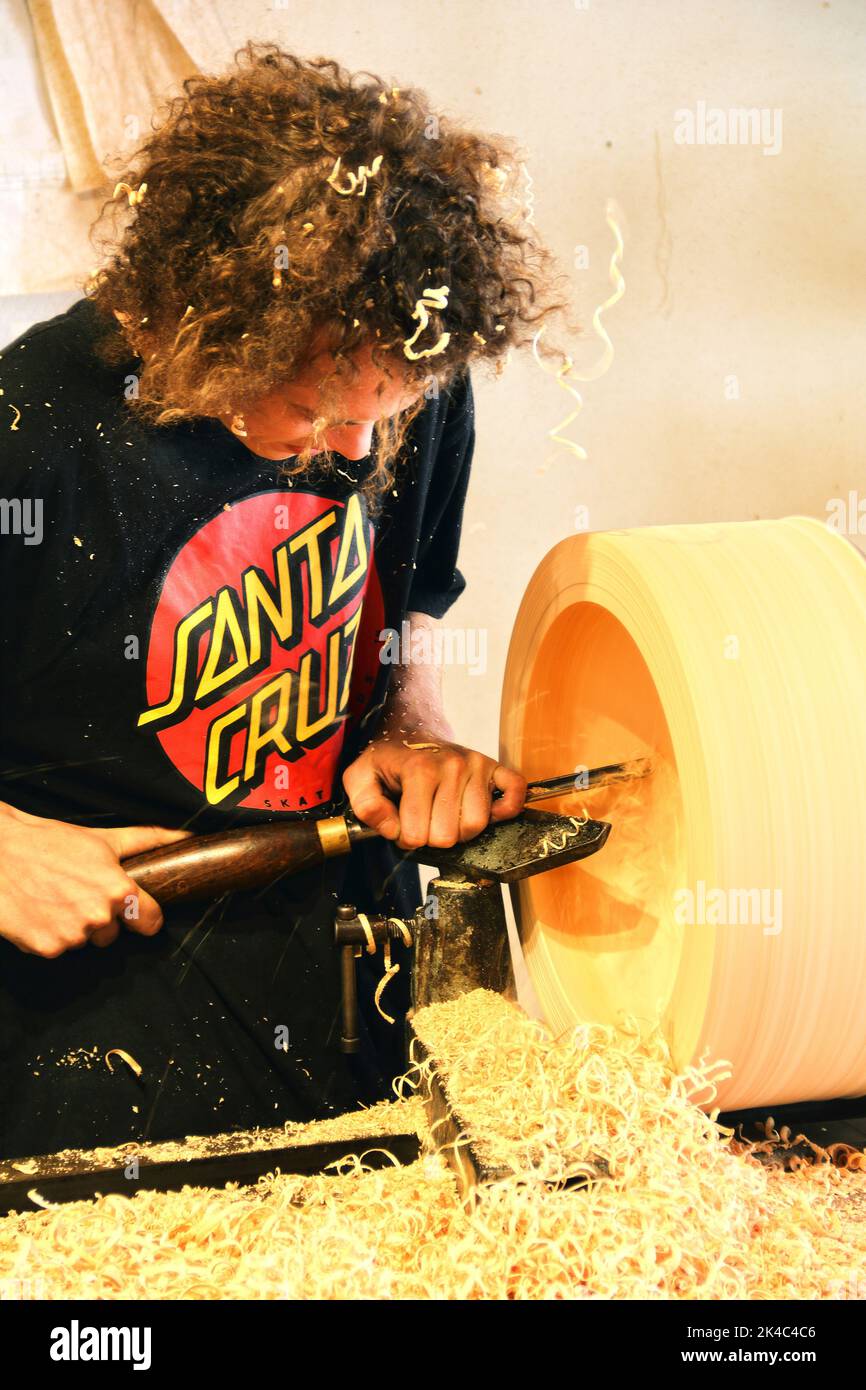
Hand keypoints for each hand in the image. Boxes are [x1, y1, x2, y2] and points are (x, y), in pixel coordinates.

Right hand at [0, 801, 189, 957]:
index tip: (136, 912)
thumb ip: (148, 840)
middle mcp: (99, 917)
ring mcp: (72, 936)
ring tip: (57, 898)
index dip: (144, 916)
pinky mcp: (47, 948)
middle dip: (103, 918)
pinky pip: (60, 948)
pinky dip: (52, 934)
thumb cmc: (50, 842)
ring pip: (87, 942)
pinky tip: (41, 911)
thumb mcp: (103, 839)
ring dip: (76, 927)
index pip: (151, 922)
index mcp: (119, 890)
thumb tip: (185, 837)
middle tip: (79, 893)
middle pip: (115, 933)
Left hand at [342, 735, 526, 850]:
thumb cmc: (386, 757)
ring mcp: (477, 765)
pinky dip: (504, 811)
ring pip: (477, 826)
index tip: (400, 822)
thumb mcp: (359, 777)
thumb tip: (392, 829)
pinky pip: (515, 794)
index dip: (404, 838)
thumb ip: (365, 806)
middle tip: (422, 818)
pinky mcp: (494, 767)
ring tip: (443, 814)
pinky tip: (482, 811)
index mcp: (419, 770)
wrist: (411, 727)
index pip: (416, 835)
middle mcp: (453, 766)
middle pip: (449, 836)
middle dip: (431, 836)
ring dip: (459, 829)